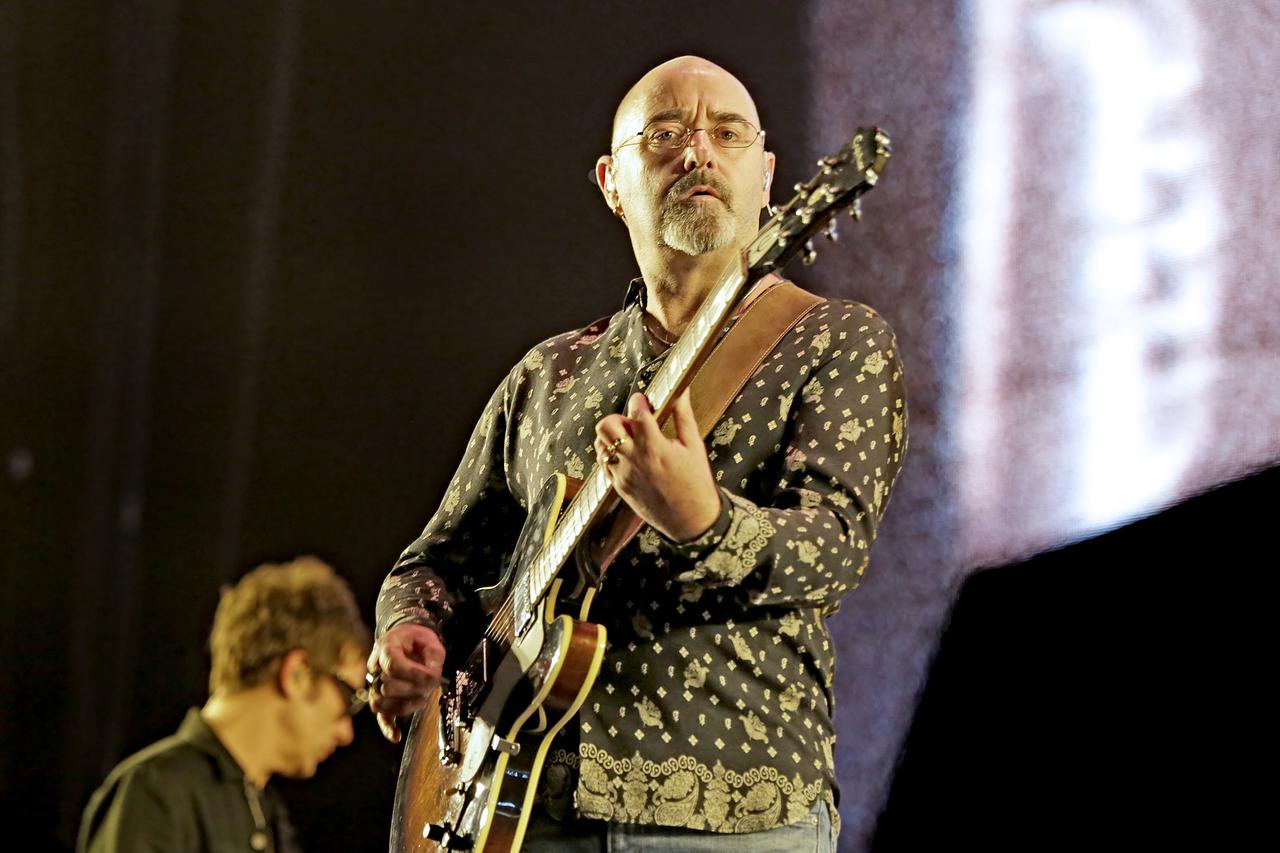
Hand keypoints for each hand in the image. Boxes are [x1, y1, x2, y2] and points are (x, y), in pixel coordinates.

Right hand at [366, 623, 445, 742]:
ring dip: (405, 704)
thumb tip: (432, 678)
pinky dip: (388, 727)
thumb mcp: (431, 642)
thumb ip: (434, 658)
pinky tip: (396, 735)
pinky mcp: (381, 697)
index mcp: (386, 648)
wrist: (407, 639)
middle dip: (413, 689)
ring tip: (420, 697)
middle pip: (388, 687)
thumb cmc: (418, 641)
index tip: (431, 676)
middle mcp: (376, 667)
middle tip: (428, 683)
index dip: (414, 674)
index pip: (393, 665)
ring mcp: (376, 684)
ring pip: (382, 703)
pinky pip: (380, 716)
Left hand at [593, 389, 721, 542]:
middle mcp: (634, 460)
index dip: (638, 402)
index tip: (643, 400)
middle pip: (606, 427)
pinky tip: (628, 456)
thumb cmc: (696, 484)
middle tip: (633, 423)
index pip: (636, 413)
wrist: (691, 520)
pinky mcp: (619, 487)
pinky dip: (611, 455)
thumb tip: (683, 392)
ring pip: (600, 445)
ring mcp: (623, 475)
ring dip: (612, 438)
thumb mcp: (694, 446)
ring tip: (630, 440)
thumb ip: (684, 416)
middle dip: (618, 418)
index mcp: (654, 447)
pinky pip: (603, 464)